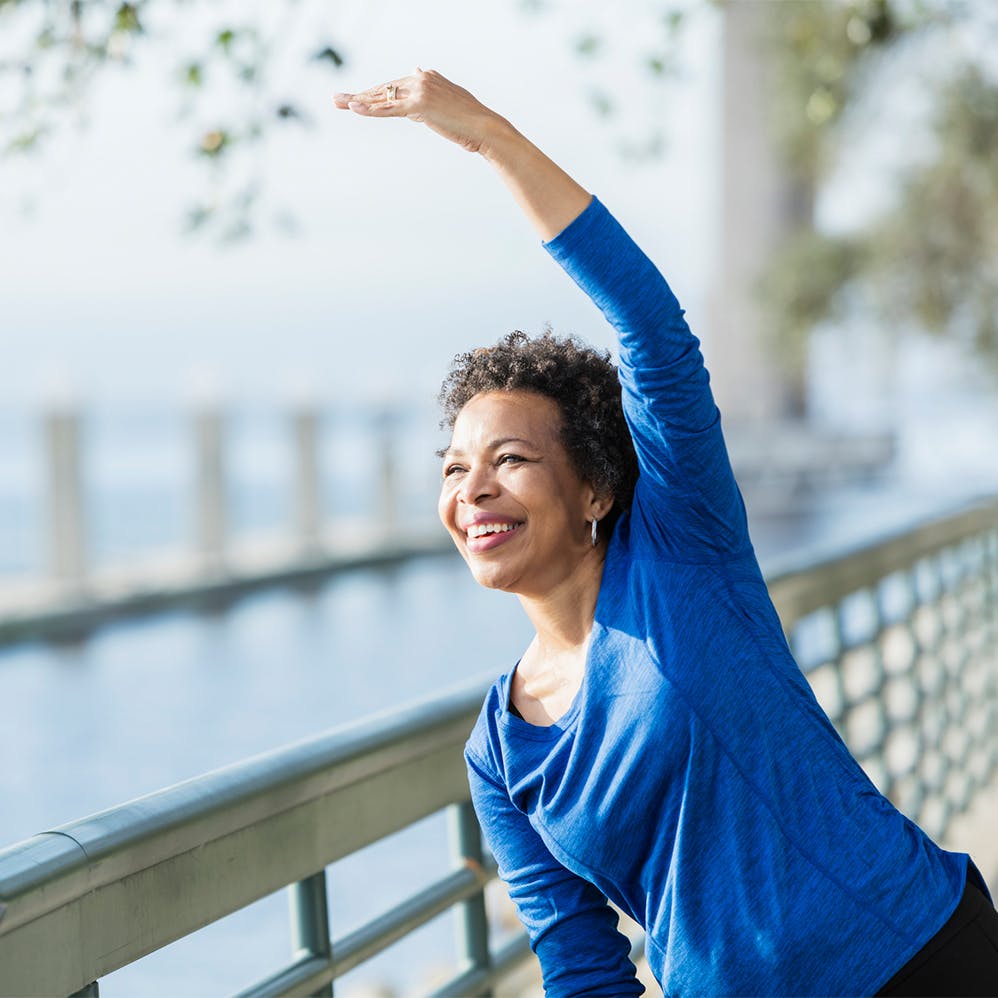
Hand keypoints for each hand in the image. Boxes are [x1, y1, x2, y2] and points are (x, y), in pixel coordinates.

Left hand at [332, 69, 507, 154]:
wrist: (485, 128)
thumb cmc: (469, 123)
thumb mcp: (448, 103)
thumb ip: (429, 93)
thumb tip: (414, 79)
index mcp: (427, 77)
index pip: (394, 87)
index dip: (374, 95)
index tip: (357, 100)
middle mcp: (421, 78)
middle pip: (383, 89)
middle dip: (359, 95)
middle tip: (336, 99)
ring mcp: (419, 90)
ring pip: (382, 97)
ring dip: (357, 101)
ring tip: (338, 102)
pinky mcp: (419, 105)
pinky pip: (389, 109)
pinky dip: (369, 109)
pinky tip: (353, 107)